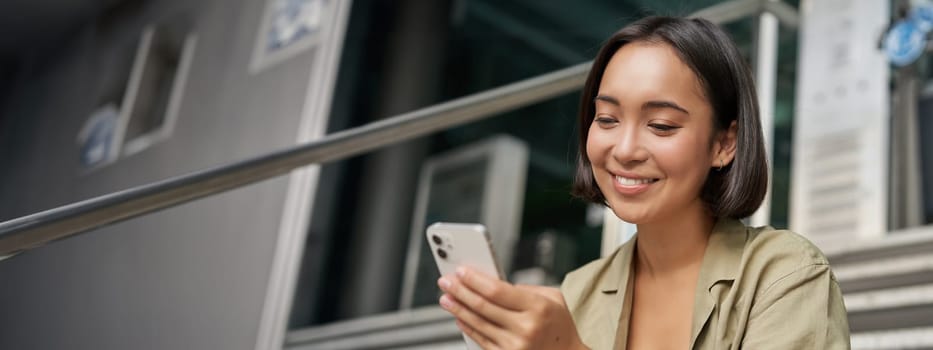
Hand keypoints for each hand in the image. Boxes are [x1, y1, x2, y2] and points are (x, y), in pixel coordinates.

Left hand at [438, 267, 586, 349]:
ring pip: (478, 324)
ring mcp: (516, 346)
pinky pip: (481, 340)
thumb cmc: (559, 325)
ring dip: (458, 309)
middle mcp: (525, 328)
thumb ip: (524, 288)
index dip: (474, 280)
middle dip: (460, 291)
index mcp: (538, 307)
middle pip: (482, 306)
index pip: (496, 291)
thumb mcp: (552, 298)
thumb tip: (493, 281)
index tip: (460, 271)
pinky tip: (459, 317)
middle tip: (446, 281)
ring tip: (446, 298)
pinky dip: (467, 327)